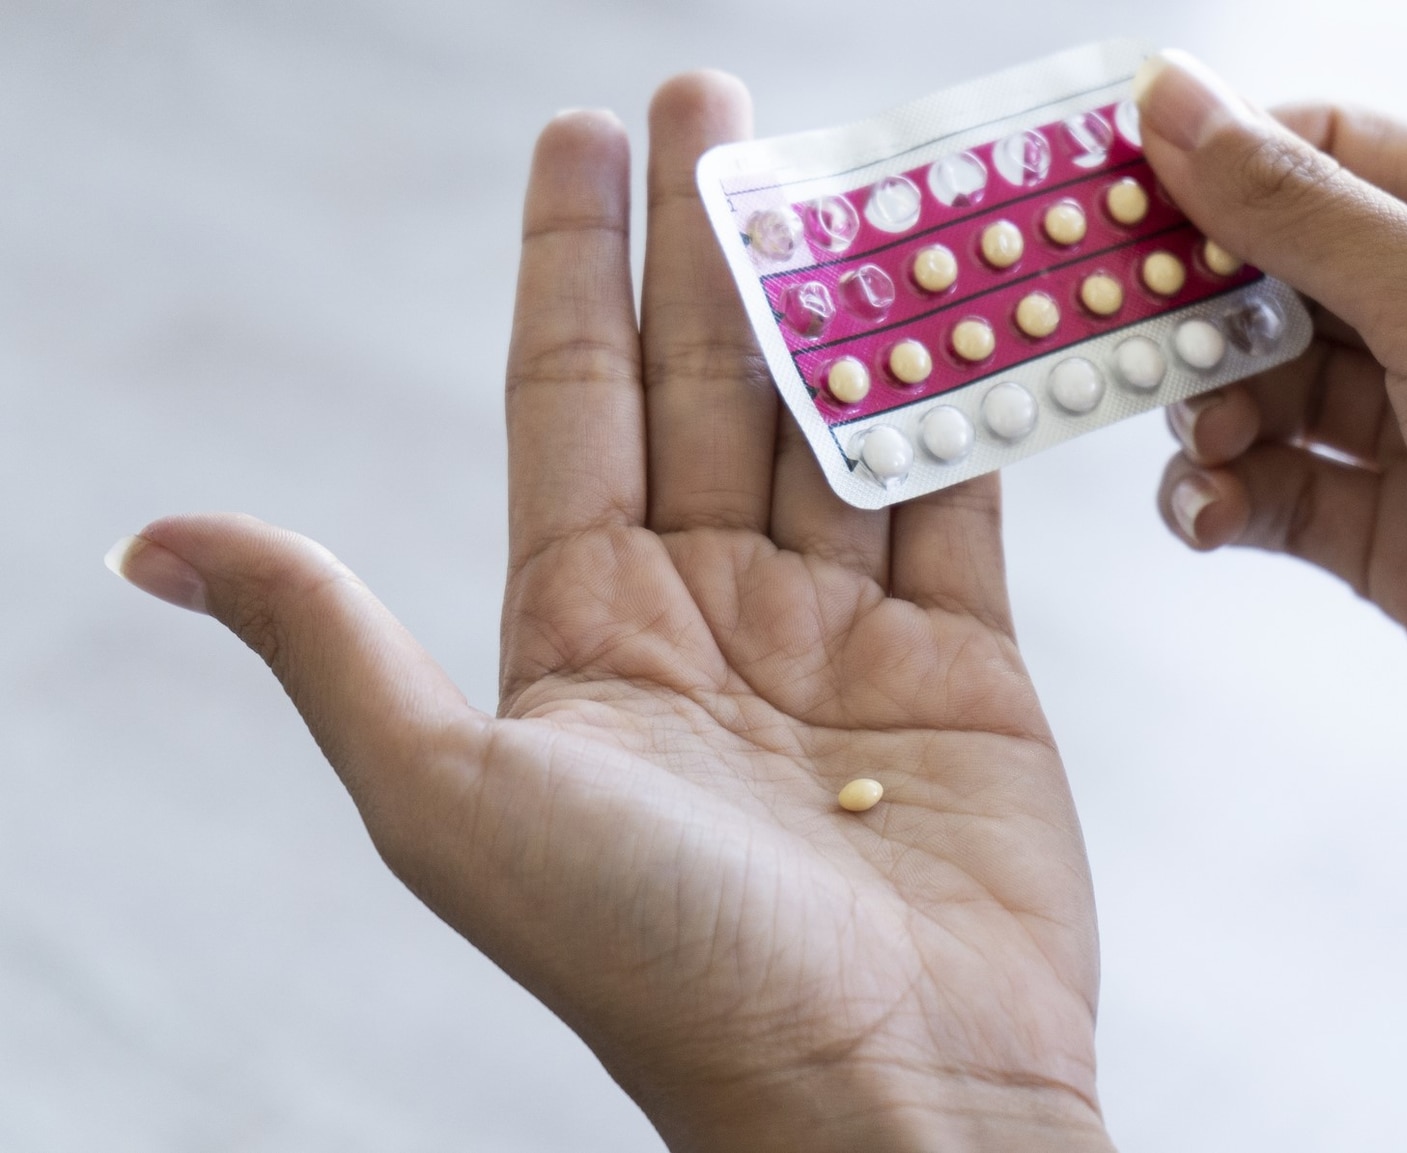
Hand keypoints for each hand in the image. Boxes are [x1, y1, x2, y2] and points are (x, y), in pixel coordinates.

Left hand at [106, 76, 1110, 1152]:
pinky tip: (965, 304)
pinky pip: (961, 499)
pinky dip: (968, 401)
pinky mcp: (971, 664)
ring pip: (841, 424)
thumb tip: (159, 537)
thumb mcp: (455, 798)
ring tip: (849, 168)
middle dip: (712, 240)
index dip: (573, 264)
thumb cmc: (661, 967)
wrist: (887, 1093)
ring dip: (846, 296)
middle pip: (711, 385)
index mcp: (586, 631)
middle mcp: (712, 616)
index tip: (586, 132)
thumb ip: (335, 645)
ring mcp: (843, 636)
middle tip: (718, 98)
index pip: (575, 402)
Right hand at [1135, 51, 1406, 1147]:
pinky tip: (1206, 516)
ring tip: (1197, 446)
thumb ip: (1303, 212)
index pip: (1325, 153)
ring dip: (1205, 412)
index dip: (1210, 164)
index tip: (1102, 198)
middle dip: (1190, 304)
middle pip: (1277, 274)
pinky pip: (1276, 494)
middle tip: (1107, 337)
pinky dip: (1223, 499)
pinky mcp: (1397, 544)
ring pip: (1262, 391)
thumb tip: (1174, 98)